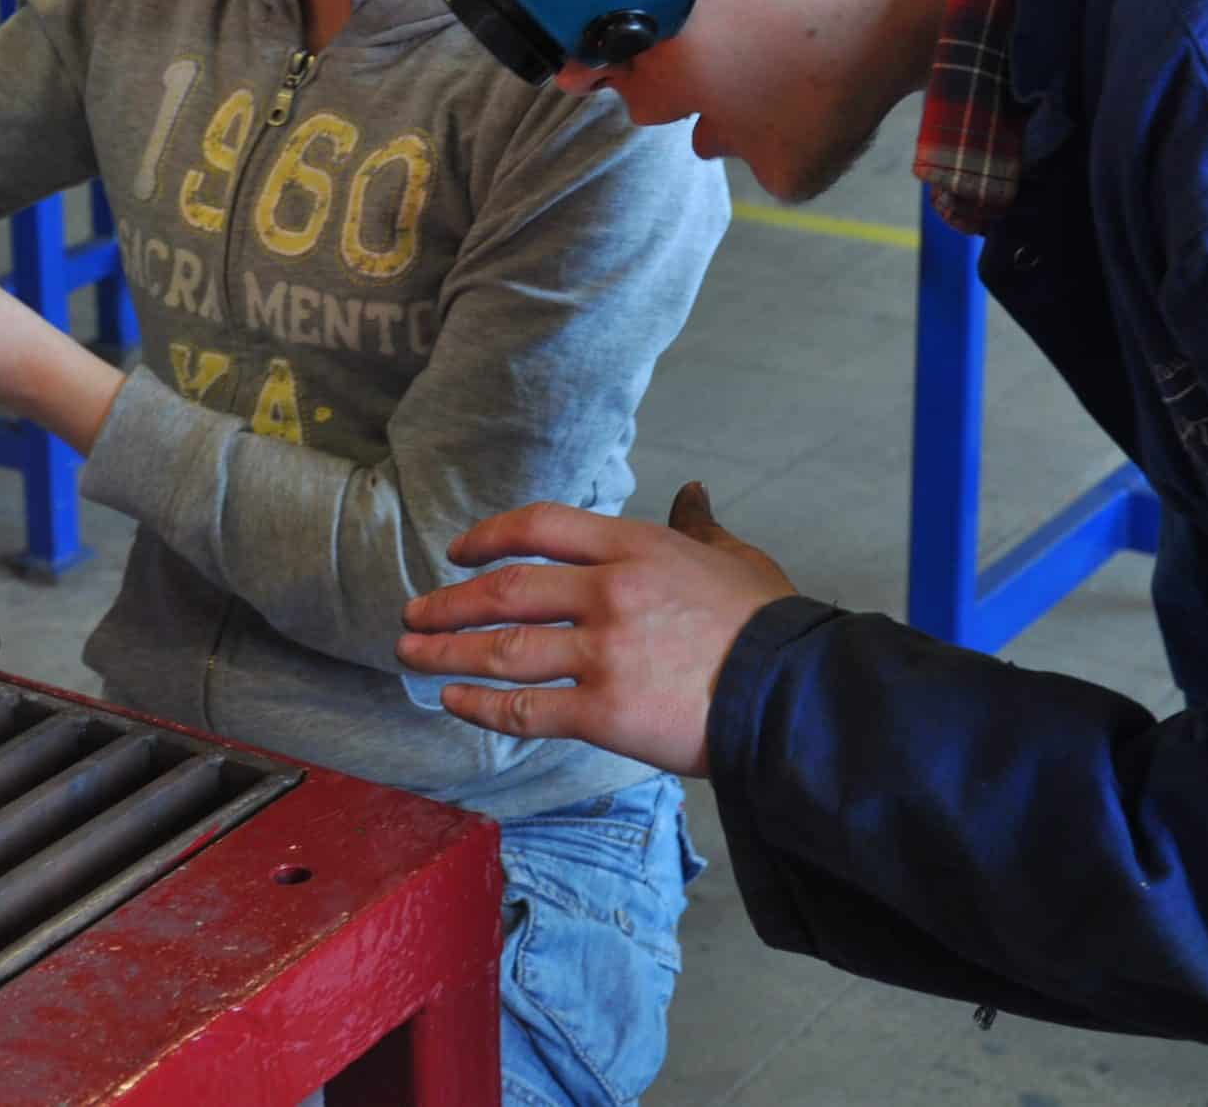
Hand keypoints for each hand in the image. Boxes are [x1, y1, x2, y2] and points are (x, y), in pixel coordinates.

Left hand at [394, 483, 797, 776]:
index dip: (489, 536)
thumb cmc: (771, 626)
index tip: (459, 551)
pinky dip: (481, 706)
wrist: (795, 692)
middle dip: (450, 602)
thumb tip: (691, 494)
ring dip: (447, 652)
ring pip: (502, 649)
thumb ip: (699, 525)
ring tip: (412, 655)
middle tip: (413, 614)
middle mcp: (609, 593)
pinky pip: (525, 709)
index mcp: (636, 547)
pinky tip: (454, 702)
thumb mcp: (734, 557)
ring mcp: (604, 653)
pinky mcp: (605, 713)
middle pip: (506, 589)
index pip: (541, 527)